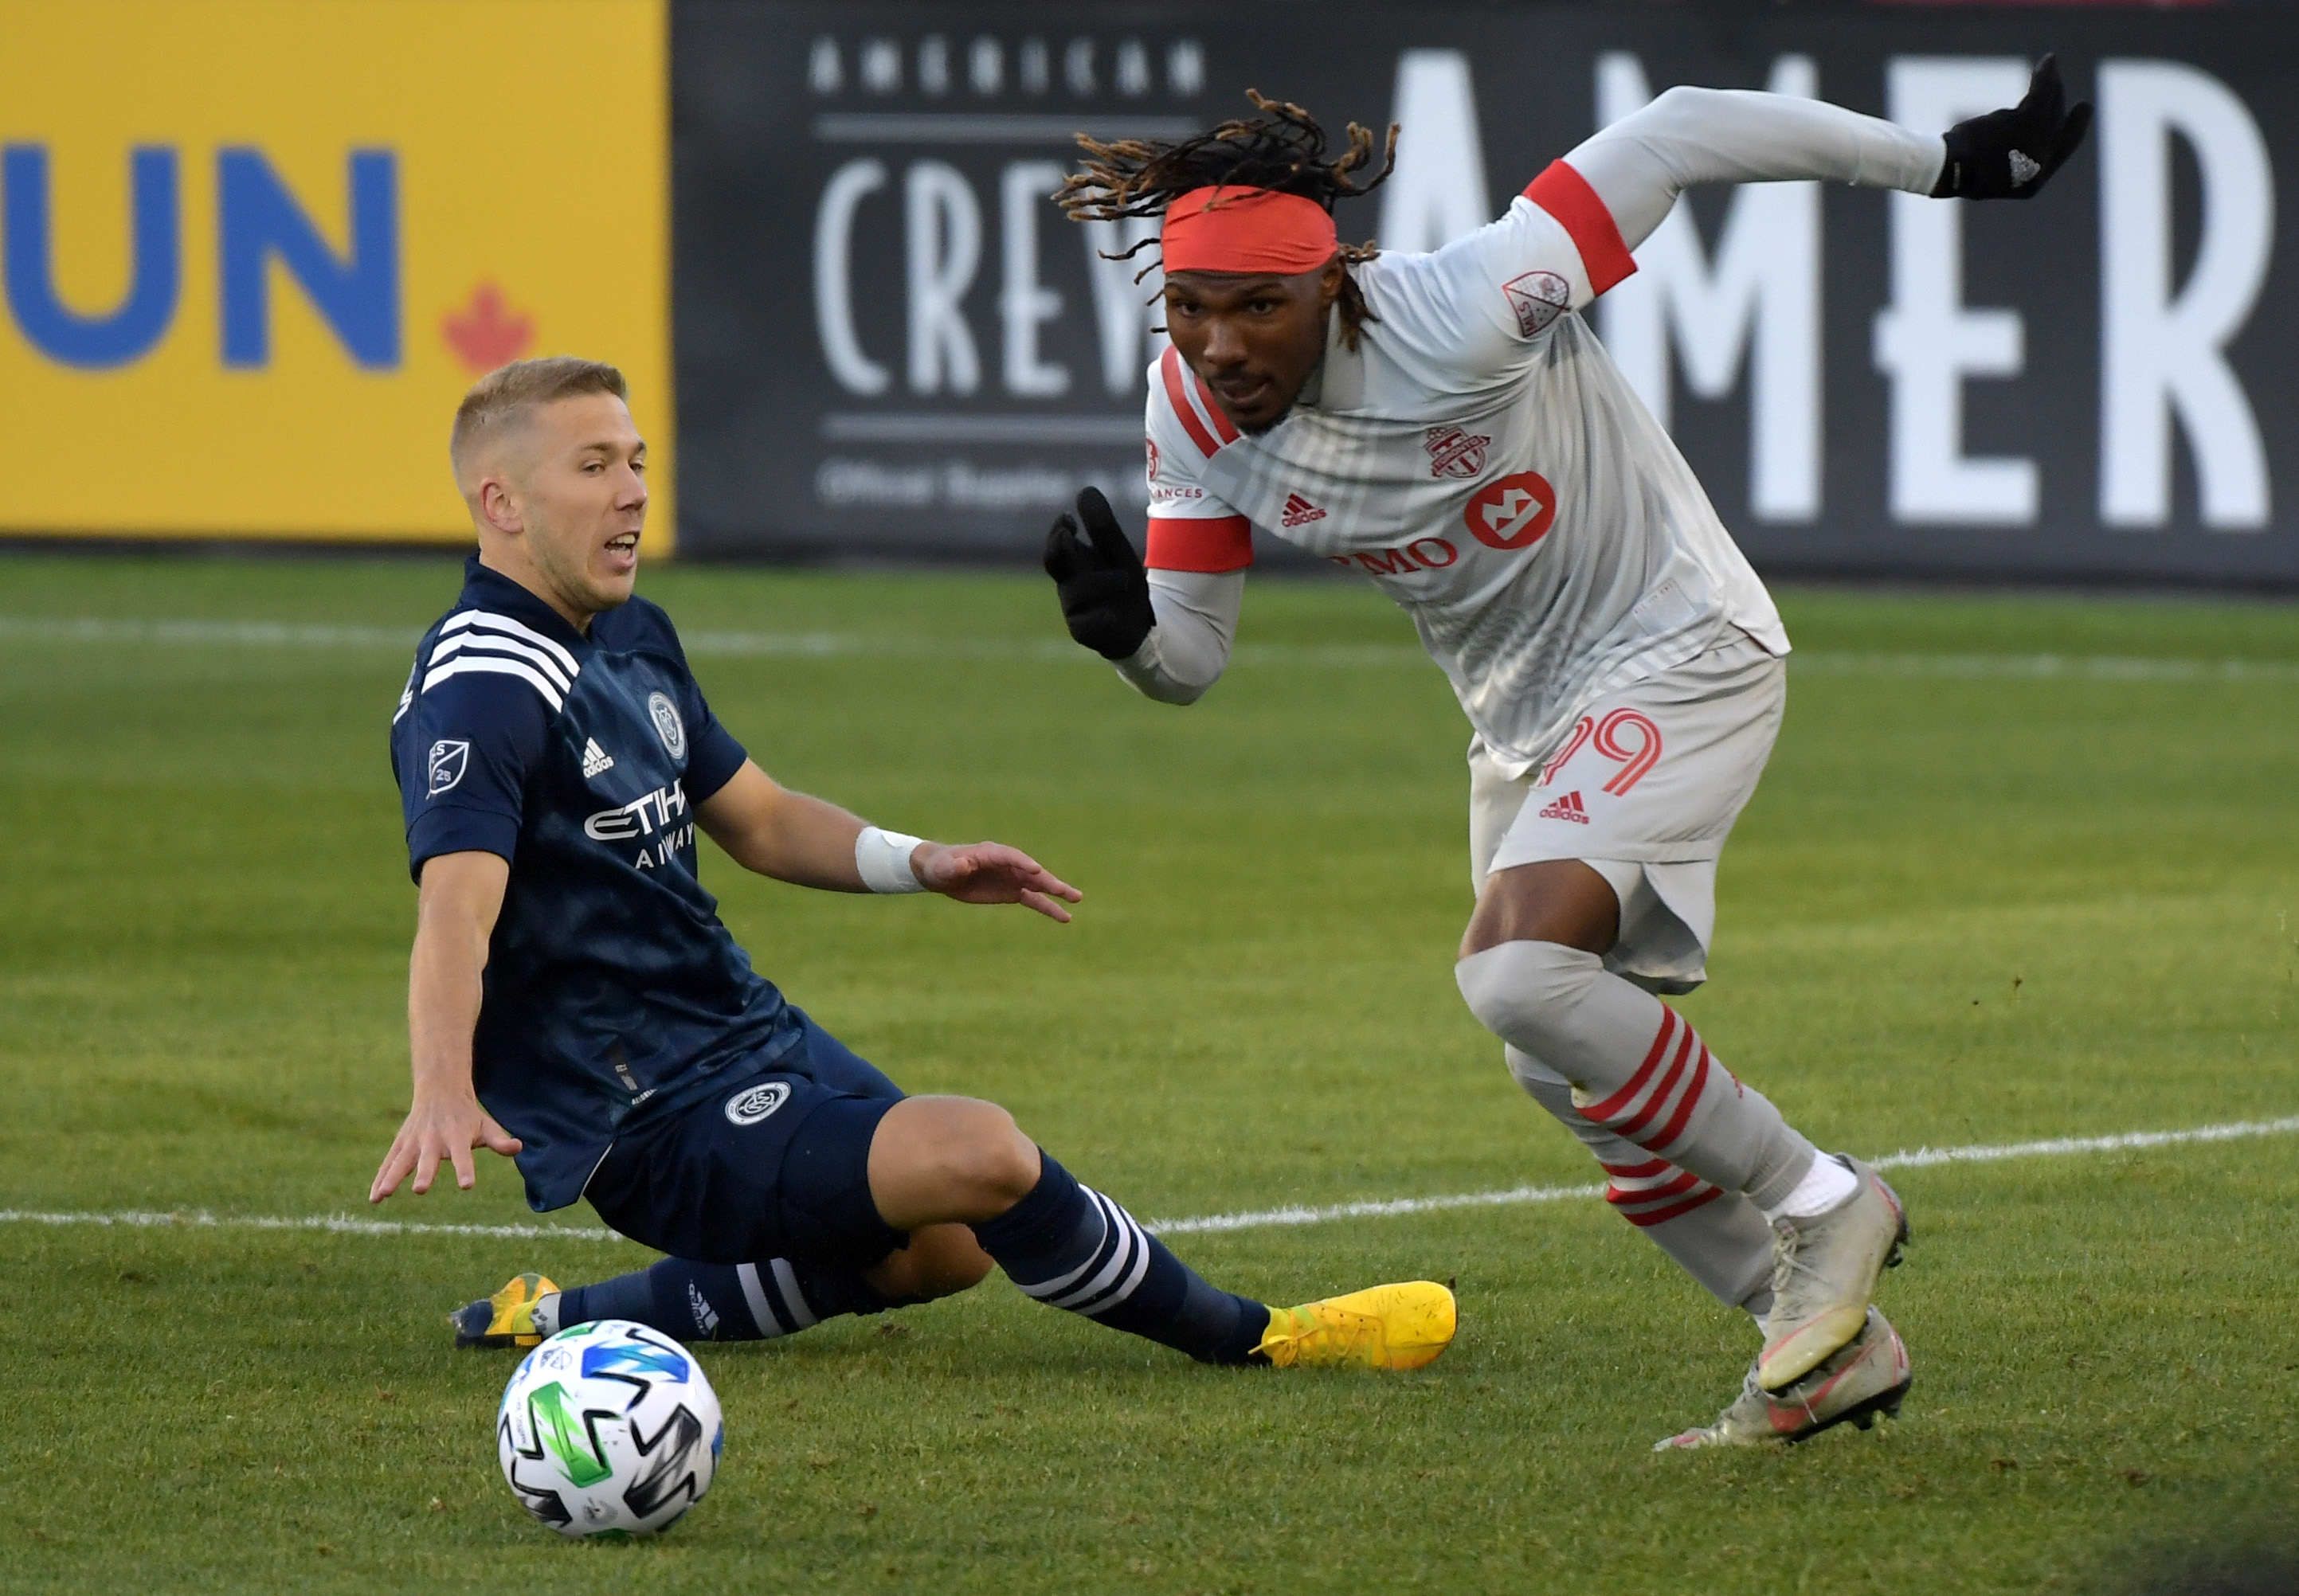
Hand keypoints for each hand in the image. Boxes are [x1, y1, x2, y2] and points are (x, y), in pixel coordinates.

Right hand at [369, 1089, 522, 1202]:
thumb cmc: (467, 1117)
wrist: (440, 1092)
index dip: (465, 1170)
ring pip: (401, 1161)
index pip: (463, 1156)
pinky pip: (388, 1164)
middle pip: (428, 1159)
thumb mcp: (486, 1125)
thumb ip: (500, 1140)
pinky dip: (380, 1179)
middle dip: (425, 1174)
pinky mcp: (401, 1145)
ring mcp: (413, 1142)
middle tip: (420, 1190)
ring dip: (391, 1178)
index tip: (467, 1185)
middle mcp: (433, 1140)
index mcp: (456, 1137)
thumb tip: (518, 1147)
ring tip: (382, 1196)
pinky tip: (374, 1198)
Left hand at [914, 842, 1083, 922]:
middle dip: (1049, 881)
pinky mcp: (1012, 892)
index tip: (1036, 870)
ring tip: (1076, 900)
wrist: (942, 873)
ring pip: (1038, 886)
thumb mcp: (945, 867)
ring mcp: (1012, 878)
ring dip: (1057, 893)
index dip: (1023, 863)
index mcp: (992, 853)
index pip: (1012, 857)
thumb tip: (962, 864)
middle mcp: (1007, 864)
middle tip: (1067, 891)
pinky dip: (1048, 907)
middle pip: (1032, 872)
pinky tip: (1064, 916)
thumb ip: (955, 865)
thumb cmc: (942, 866)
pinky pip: (1034, 899)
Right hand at [1044, 488, 1154, 659]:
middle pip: (1052, 563)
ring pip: (1077, 591)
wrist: (1139, 626)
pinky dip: (1101, 617)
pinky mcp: (1084, 632)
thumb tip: (1085, 489)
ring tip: (1126, 579)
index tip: (1068, 519)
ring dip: (1101, 582)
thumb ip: (1103, 526)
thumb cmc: (1122, 585)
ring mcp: (1074, 609)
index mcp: (1073, 562)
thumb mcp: (1118, 553)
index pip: (1056, 543)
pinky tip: (1112, 614)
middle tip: (1066, 535)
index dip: (1057, 530)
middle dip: (1056, 548)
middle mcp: (1068, 584)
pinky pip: (1087, 623)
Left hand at [1933, 54, 2091, 199]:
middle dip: (2063, 106)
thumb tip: (2009, 144)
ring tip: (2050, 68)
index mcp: (2030, 185)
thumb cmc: (1956, 172)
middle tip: (2071, 89)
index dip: (2072, 133)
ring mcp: (2036, 143)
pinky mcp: (2027, 122)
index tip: (2082, 113)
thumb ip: (2006, 161)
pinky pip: (2042, 94)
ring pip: (2049, 108)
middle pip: (2056, 128)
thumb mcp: (1984, 173)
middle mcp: (2039, 165)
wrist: (1948, 168)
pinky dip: (2047, 75)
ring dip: (2051, 85)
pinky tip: (2050, 60)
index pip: (2059, 155)